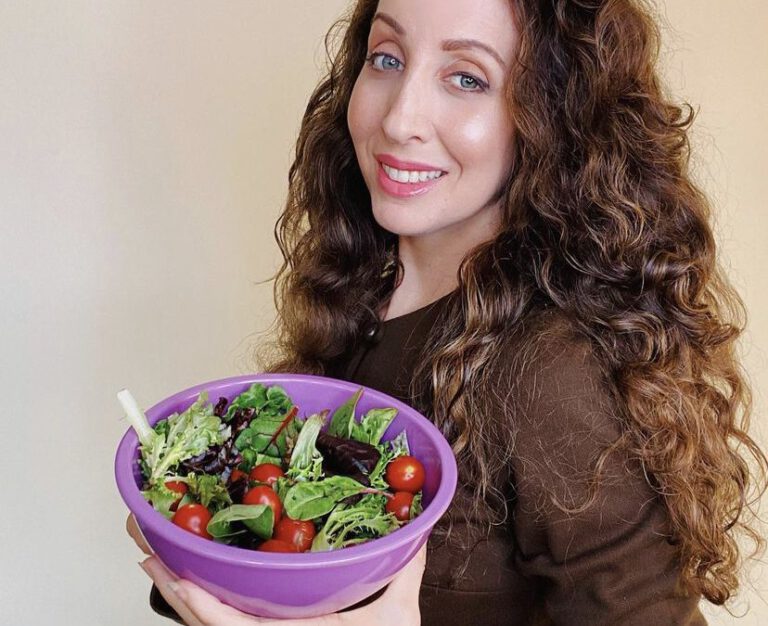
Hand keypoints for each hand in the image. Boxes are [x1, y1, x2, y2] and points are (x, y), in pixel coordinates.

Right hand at [127, 514, 425, 625]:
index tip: (193, 528)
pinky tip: (179, 579)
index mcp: (286, 617)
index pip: (241, 589)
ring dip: (171, 579)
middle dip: (175, 565)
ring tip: (146, 544)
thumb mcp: (397, 609)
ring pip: (201, 611)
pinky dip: (197, 605)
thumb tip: (417, 531)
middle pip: (208, 595)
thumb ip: (404, 568)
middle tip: (149, 529)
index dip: (212, 563)